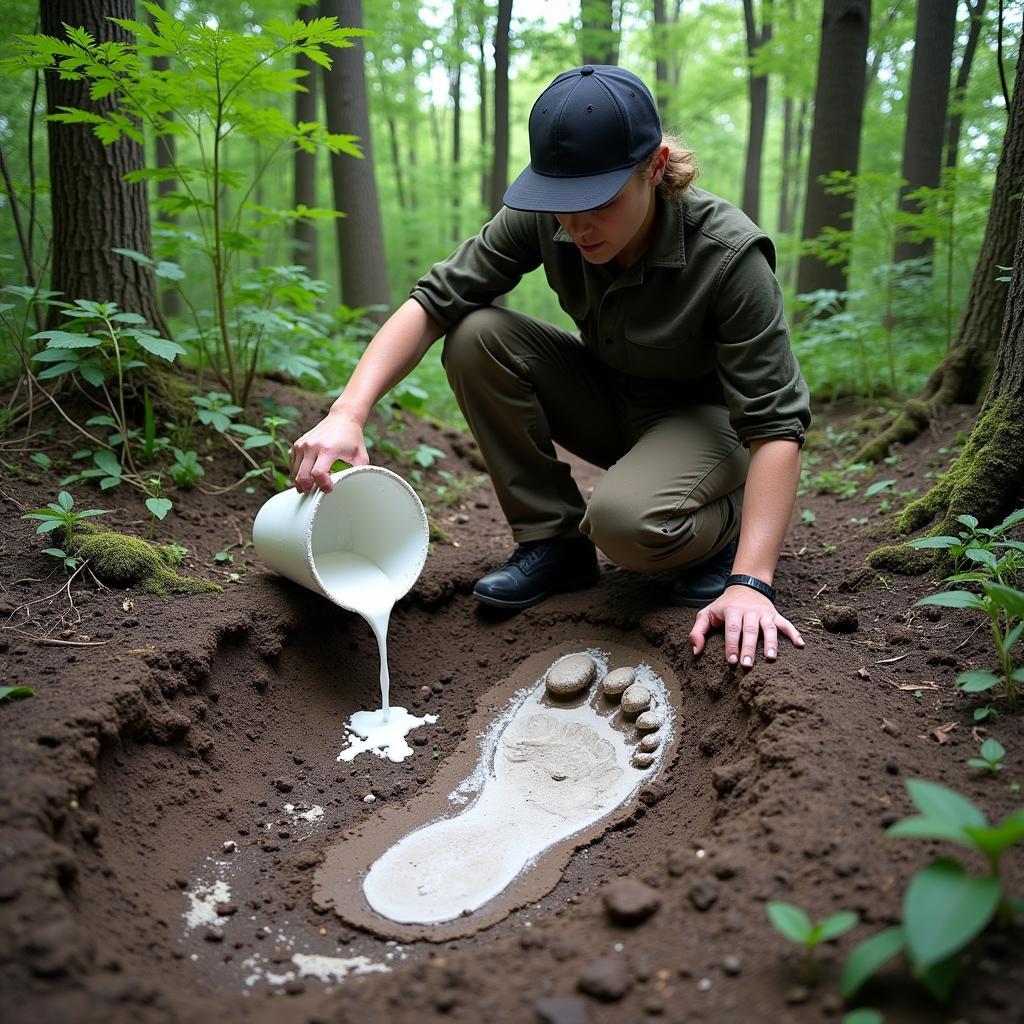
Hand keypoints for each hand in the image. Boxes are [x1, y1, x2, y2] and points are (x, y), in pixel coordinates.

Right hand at [289, 410, 368, 492]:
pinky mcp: (297, 444)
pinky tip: (307, 476)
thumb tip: (353, 488)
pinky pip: (293, 466)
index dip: (322, 485)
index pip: (318, 473)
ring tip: (312, 486)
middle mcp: (312, 445)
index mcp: (328, 449)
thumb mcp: (361, 456)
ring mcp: (302, 444)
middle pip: (302, 476)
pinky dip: (298, 474)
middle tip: (316, 493)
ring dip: (302, 483)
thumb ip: (357, 472)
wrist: (342, 419)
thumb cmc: (352, 439)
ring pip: (295, 472)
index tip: (328, 489)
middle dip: (308, 488)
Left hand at [689, 584, 803, 667]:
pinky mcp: (775, 614)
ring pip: (769, 627)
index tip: (731, 661)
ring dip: (771, 643)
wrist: (745, 586)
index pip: (732, 628)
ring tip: (771, 658)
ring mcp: (764, 613)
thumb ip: (698, 631)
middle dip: (749, 648)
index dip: (731, 644)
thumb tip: (696, 651)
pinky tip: (801, 645)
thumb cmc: (724, 606)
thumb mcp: (707, 614)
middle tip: (747, 665)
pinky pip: (786, 623)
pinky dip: (794, 633)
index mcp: (732, 610)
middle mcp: (750, 611)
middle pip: (750, 630)